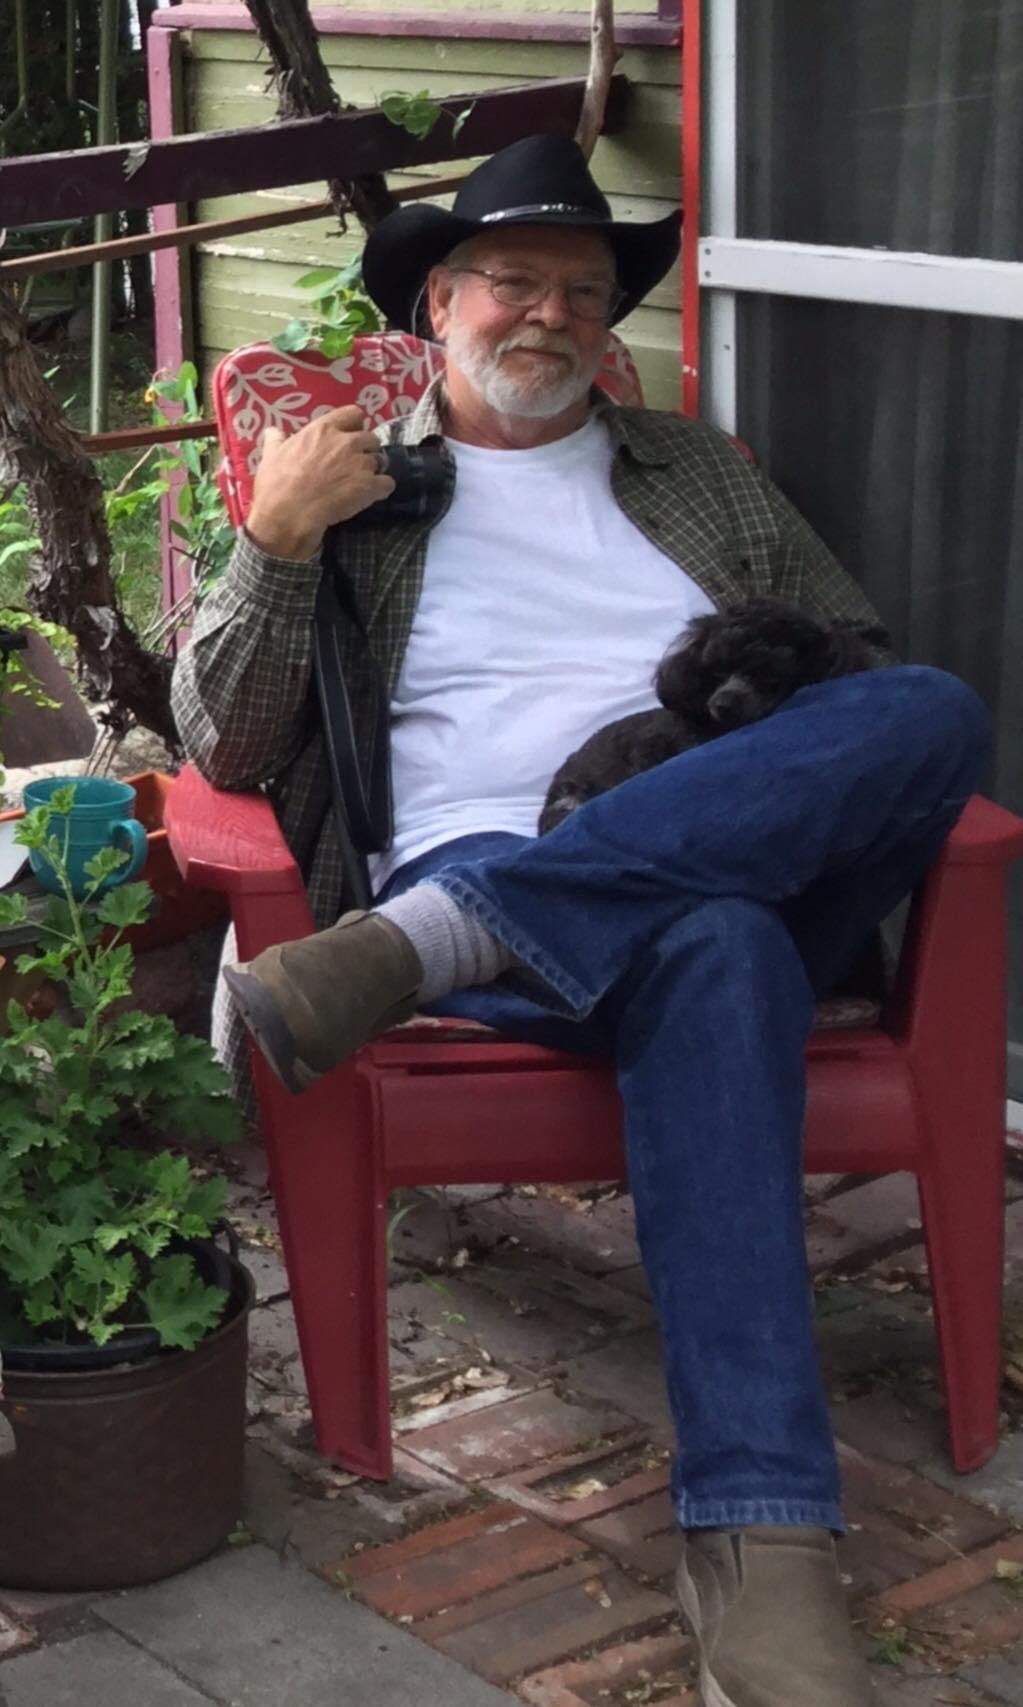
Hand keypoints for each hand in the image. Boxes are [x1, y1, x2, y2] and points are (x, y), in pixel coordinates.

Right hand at [245, 406, 395, 560]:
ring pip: (380, 461)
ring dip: (373, 471)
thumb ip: (277, 440)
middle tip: (355, 465)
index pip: (353, 414)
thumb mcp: (271, 456)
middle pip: (371, 438)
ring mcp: (361, 463)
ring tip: (362, 484)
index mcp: (323, 429)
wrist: (289, 514)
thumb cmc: (276, 484)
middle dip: (366, 450)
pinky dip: (382, 489)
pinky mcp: (371, 486)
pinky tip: (372, 496)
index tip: (348, 437)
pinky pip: (388, 483)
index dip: (354, 426)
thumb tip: (273, 431)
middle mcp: (346, 441)